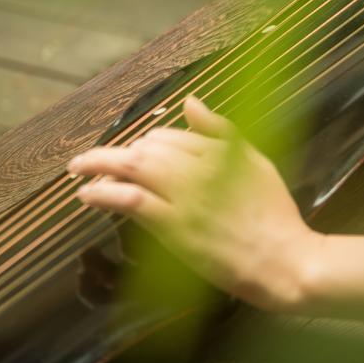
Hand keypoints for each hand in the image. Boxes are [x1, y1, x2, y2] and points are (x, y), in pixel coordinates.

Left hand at [68, 97, 320, 311]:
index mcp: (222, 152)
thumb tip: (190, 102)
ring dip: (99, 165)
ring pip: (134, 168)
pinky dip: (104, 193)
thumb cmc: (276, 215)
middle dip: (116, 152)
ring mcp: (187, 197)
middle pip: (146, 148)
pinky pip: (131, 201)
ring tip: (79, 169)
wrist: (284, 260)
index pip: (172, 136)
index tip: (135, 154)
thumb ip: (224, 133)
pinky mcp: (176, 226)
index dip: (147, 143)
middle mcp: (201, 168)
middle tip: (94, 161)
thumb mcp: (259, 163)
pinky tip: (87, 195)